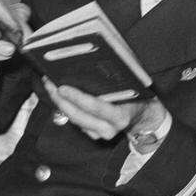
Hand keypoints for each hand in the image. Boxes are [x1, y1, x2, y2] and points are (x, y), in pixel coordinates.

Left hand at [44, 82, 162, 145]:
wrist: (145, 117)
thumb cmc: (139, 98)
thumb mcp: (133, 87)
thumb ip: (117, 80)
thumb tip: (98, 60)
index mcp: (120, 116)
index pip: (94, 107)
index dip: (77, 98)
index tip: (62, 87)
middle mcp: (109, 129)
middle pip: (78, 116)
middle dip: (61, 100)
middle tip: (49, 83)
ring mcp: (101, 134)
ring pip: (74, 120)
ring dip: (60, 104)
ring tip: (50, 87)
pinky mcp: (94, 135)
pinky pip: (76, 122)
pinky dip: (66, 109)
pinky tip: (60, 96)